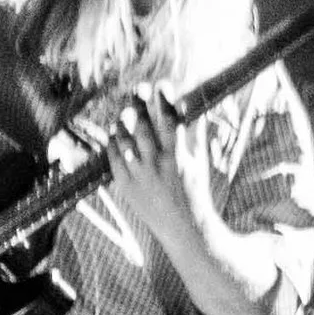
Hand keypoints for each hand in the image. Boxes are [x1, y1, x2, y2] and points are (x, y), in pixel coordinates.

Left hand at [103, 86, 198, 240]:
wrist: (183, 228)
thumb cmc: (195, 192)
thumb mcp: (200, 162)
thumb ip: (196, 133)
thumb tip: (195, 108)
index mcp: (178, 157)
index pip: (168, 121)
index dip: (163, 100)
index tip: (160, 86)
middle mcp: (156, 165)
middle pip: (142, 127)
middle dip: (139, 105)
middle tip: (137, 90)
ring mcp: (139, 176)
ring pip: (125, 140)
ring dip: (123, 122)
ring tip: (125, 113)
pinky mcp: (125, 186)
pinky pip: (114, 158)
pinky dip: (113, 143)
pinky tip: (116, 134)